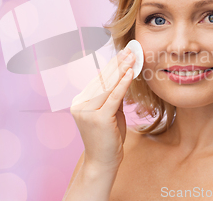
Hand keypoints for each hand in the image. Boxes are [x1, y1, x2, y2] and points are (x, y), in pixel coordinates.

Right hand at [70, 47, 134, 170]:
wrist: (102, 164)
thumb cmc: (108, 140)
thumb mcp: (111, 114)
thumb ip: (113, 98)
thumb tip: (123, 78)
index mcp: (80, 102)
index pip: (99, 80)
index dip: (112, 66)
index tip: (123, 54)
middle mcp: (80, 104)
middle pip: (102, 79)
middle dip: (118, 63)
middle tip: (130, 49)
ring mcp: (86, 111)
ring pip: (107, 85)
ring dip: (122, 69)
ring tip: (133, 57)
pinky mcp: (97, 118)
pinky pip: (113, 97)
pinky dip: (122, 84)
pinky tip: (130, 73)